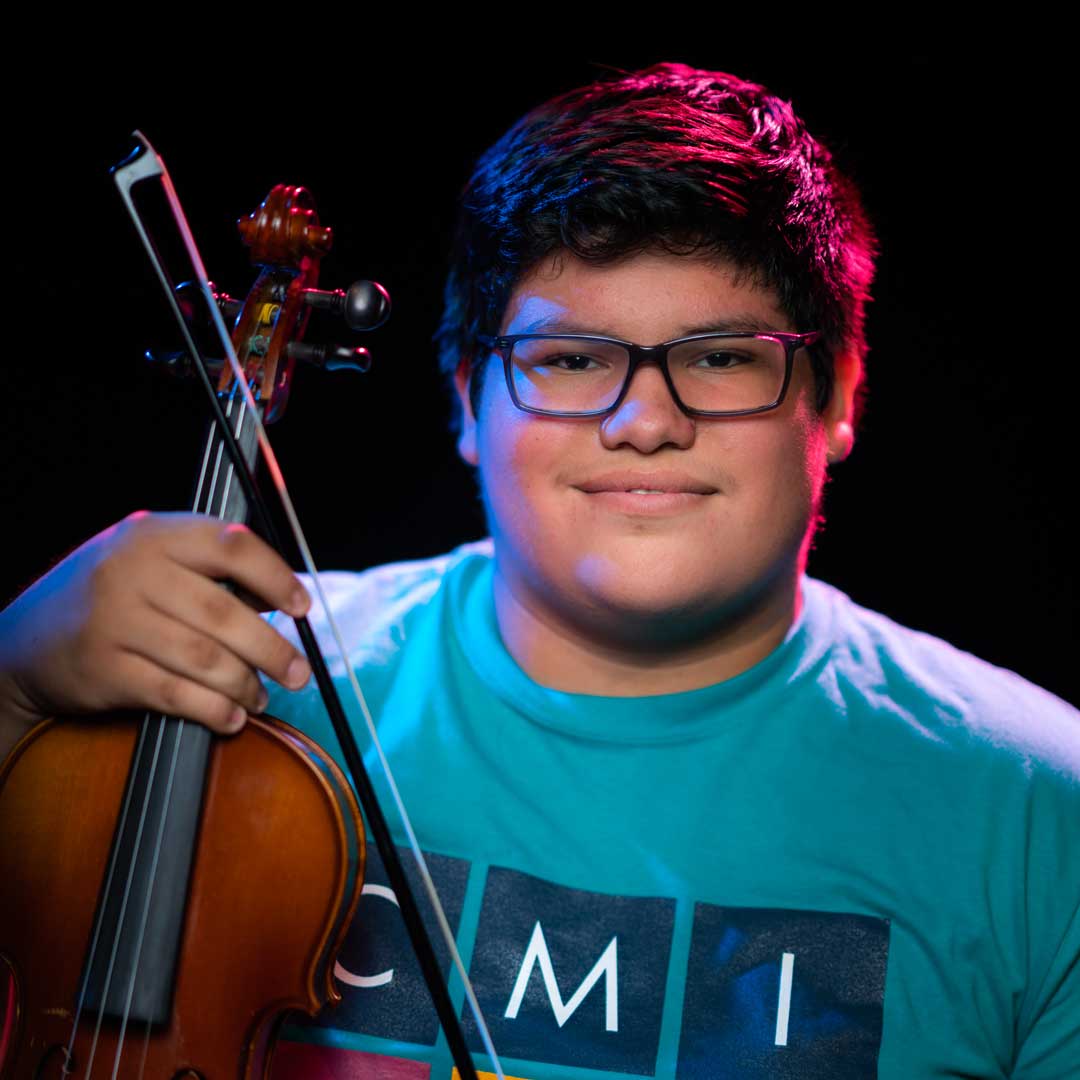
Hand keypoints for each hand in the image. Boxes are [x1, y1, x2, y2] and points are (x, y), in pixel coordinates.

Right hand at [0, 511, 311, 756]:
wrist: (20, 644)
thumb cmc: (106, 599)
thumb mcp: (146, 562)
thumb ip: (205, 570)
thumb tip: (280, 598)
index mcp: (152, 534)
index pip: (231, 545)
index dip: (276, 576)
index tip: (302, 606)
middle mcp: (131, 571)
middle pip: (224, 612)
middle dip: (272, 648)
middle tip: (299, 672)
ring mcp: (114, 620)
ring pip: (204, 658)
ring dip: (245, 684)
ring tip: (263, 697)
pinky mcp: (104, 670)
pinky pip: (175, 694)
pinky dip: (213, 710)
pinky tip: (232, 717)